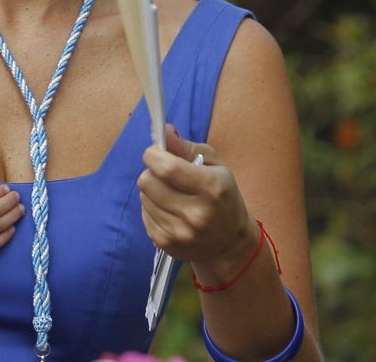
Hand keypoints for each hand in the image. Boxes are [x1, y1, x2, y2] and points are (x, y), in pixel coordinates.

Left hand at [137, 124, 259, 271]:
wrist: (231, 244)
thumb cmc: (224, 197)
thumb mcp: (215, 165)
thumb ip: (186, 146)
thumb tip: (163, 130)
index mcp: (211, 188)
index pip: (166, 167)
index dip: (153, 155)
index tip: (156, 152)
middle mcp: (195, 213)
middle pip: (147, 182)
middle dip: (151, 172)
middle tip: (165, 174)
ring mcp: (180, 232)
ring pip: (143, 198)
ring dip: (152, 191)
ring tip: (171, 194)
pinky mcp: (166, 244)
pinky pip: (144, 216)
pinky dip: (152, 209)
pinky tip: (170, 210)